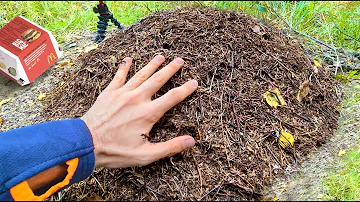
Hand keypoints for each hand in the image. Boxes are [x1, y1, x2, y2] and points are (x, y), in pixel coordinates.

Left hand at [81, 55, 197, 167]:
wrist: (85, 144)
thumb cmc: (116, 152)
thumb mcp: (146, 155)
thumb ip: (170, 147)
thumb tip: (191, 141)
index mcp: (148, 113)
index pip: (172, 98)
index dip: (185, 89)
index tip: (194, 82)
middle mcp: (137, 99)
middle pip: (158, 80)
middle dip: (170, 69)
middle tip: (180, 60)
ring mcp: (122, 94)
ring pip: (140, 75)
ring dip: (152, 65)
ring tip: (161, 56)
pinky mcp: (109, 93)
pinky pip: (118, 76)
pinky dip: (124, 67)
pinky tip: (128, 59)